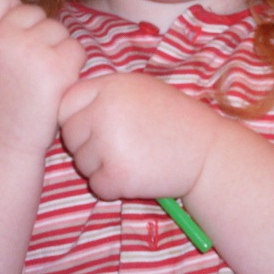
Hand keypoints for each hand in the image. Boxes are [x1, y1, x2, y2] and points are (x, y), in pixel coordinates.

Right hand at [0, 0, 84, 154]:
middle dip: (38, 33)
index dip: (12, 9)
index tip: (17, 29)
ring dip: (58, 48)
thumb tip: (11, 5)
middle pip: (33, 12)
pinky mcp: (56, 66)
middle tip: (32, 63)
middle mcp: (2, 38)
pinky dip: (73, 63)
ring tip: (44, 76)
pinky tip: (60, 82)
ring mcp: (30, 50)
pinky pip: (76, 48)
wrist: (4, 143)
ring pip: (58, 28)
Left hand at [58, 73, 222, 200]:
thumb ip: (105, 93)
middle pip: (70, 136)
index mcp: (110, 87)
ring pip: (81, 163)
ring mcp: (110, 144)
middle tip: (119, 146)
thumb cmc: (174, 118)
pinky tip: (136, 175)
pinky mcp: (118, 175)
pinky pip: (96, 185)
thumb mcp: (140, 88)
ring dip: (100, 166)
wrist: (207, 151)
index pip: (66, 104)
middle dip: (87, 145)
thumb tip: (67, 108)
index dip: (76, 118)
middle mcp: (106, 112)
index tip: (95, 126)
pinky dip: (112, 186)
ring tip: (133, 157)